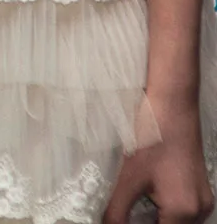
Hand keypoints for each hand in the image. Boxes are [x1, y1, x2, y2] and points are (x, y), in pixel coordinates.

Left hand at [105, 103, 212, 223]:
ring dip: (157, 219)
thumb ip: (117, 210)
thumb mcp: (128, 178)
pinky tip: (148, 198)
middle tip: (126, 215)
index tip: (122, 221)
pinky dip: (167, 211)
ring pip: (179, 223)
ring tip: (135, 208)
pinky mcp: (201, 189)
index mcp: (183, 212)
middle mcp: (200, 211)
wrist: (172, 108)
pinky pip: (185, 212)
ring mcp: (204, 200)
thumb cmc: (151, 138)